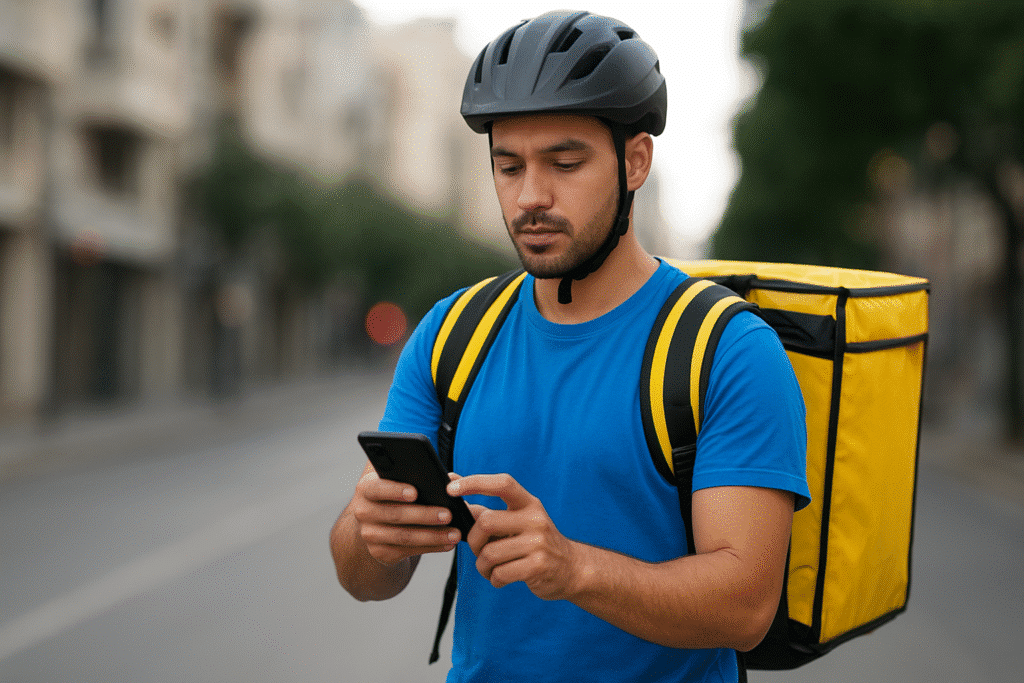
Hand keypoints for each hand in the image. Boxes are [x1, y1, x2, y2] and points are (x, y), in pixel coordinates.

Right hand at [350, 465, 460, 565]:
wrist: (375, 524)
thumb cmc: (394, 495)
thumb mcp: (396, 480)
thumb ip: (413, 473)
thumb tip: (449, 478)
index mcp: (366, 488)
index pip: (377, 488)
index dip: (395, 491)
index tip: (415, 493)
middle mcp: (364, 512)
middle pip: (396, 515)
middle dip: (425, 515)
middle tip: (448, 514)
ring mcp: (370, 535)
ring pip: (404, 536)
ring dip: (433, 536)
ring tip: (454, 533)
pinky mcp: (380, 553)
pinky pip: (408, 551)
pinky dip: (431, 547)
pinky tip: (447, 544)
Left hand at [448, 473, 578, 600]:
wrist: (571, 568)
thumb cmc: (535, 542)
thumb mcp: (517, 520)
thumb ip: (486, 508)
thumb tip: (454, 484)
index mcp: (528, 503)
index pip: (502, 483)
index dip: (475, 482)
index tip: (451, 487)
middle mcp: (535, 519)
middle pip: (486, 522)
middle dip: (473, 541)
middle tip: (478, 549)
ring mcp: (538, 543)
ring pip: (489, 553)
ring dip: (482, 565)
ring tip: (489, 567)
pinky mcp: (538, 566)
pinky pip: (500, 573)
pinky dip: (493, 579)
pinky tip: (500, 577)